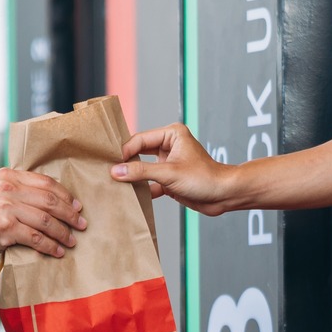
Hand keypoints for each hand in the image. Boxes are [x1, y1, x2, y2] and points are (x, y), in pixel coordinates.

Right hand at [0, 169, 86, 287]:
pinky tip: (57, 251)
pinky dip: (50, 246)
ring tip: (71, 241)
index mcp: (7, 175)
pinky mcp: (5, 227)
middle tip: (81, 225)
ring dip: (63, 232)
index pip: (46, 182)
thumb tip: (58, 199)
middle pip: (49, 200)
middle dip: (70, 214)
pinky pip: (36, 237)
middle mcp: (6, 187)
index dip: (66, 196)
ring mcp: (5, 206)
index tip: (77, 207)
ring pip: (46, 220)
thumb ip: (21, 190)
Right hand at [110, 123, 236, 215]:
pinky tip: (130, 196)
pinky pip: (150, 182)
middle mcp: (169, 146)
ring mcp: (168, 163)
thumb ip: (141, 172)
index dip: (125, 151)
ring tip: (115, 184)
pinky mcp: (169, 179)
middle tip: (108, 171)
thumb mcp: (169, 174)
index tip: (111, 164)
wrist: (224, 196)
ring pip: (143, 168)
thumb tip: (116, 171)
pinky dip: (142, 189)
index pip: (140, 140)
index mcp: (171, 135)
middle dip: (126, 163)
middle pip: (139, 152)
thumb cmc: (205, 178)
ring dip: (133, 177)